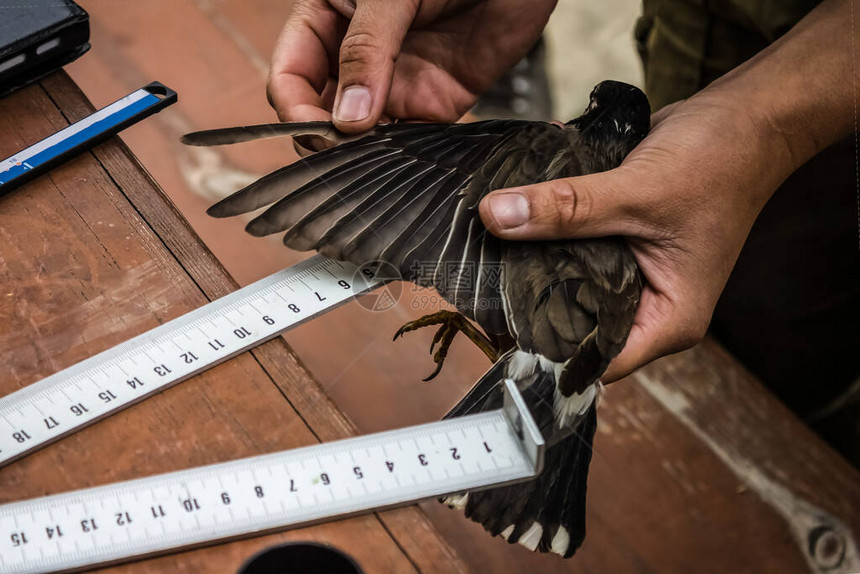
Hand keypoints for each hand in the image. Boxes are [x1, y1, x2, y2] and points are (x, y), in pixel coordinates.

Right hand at [268, 0, 555, 136]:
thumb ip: (367, 47)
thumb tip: (348, 117)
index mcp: (328, 19)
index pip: (290, 75)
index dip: (295, 108)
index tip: (318, 130)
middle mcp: (353, 57)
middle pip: (317, 112)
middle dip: (323, 138)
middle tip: (345, 152)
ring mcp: (391, 84)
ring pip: (358, 135)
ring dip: (359, 154)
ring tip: (373, 161)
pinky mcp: (430, 104)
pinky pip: (404, 140)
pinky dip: (399, 156)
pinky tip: (404, 158)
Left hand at [479, 91, 795, 381]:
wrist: (744, 117)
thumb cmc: (719, 163)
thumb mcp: (638, 191)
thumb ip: (567, 209)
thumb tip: (498, 216)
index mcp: (668, 319)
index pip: (595, 360)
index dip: (546, 349)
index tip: (497, 323)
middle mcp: (648, 304)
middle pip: (574, 320)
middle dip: (530, 299)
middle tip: (481, 279)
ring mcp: (632, 273)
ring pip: (568, 279)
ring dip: (533, 260)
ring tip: (488, 246)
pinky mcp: (618, 240)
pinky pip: (572, 245)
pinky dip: (548, 230)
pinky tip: (513, 217)